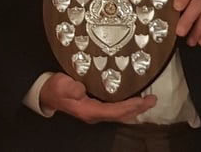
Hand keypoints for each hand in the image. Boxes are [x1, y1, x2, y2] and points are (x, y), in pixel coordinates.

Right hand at [38, 72, 155, 123]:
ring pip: (120, 113)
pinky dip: (127, 105)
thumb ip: (71, 88)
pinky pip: (116, 109)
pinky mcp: (96, 106)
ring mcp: (96, 111)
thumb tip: (82, 88)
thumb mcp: (61, 85)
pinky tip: (133, 99)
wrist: (47, 93)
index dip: (129, 107)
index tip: (142, 100)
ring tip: (147, 100)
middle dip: (138, 109)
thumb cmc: (55, 88)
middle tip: (152, 100)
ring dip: (135, 108)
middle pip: (121, 115)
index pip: (114, 111)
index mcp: (89, 110)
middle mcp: (95, 114)